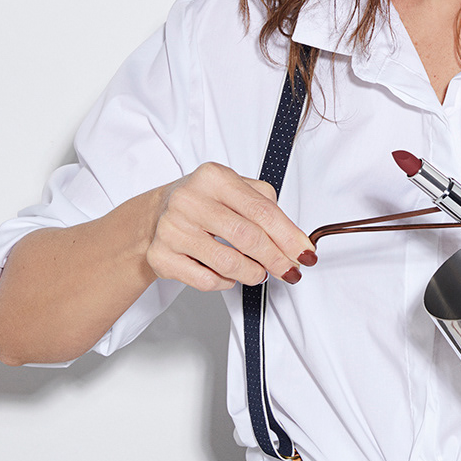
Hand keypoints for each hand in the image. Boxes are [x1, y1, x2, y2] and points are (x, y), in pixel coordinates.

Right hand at [146, 162, 315, 291]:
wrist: (155, 215)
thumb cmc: (203, 203)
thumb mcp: (234, 189)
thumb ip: (265, 206)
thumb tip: (294, 240)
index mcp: (213, 177)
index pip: (261, 210)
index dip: (288, 236)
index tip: (305, 253)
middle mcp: (189, 200)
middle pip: (247, 237)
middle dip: (276, 259)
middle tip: (290, 270)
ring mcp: (172, 228)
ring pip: (227, 262)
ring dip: (253, 273)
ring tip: (260, 273)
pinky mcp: (161, 256)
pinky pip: (206, 279)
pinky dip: (226, 282)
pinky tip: (230, 275)